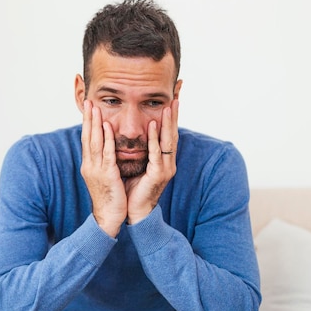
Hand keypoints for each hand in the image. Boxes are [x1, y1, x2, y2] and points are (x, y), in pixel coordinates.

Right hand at [80, 100, 126, 236]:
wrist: (109, 218)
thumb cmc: (109, 198)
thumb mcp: (104, 177)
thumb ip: (104, 163)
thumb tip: (106, 151)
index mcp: (89, 166)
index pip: (86, 140)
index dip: (87, 124)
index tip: (88, 109)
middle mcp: (89, 165)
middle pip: (87, 137)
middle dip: (88, 119)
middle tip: (88, 101)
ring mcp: (96, 170)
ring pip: (94, 142)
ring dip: (95, 123)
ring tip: (95, 107)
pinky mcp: (106, 175)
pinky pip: (106, 153)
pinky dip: (105, 138)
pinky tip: (106, 126)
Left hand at [125, 99, 178, 223]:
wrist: (133, 212)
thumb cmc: (133, 189)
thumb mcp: (138, 166)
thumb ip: (140, 152)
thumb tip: (133, 136)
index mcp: (163, 161)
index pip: (168, 135)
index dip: (171, 119)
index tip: (172, 102)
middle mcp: (168, 163)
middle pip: (173, 135)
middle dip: (174, 117)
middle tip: (176, 98)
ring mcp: (165, 169)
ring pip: (168, 141)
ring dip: (168, 123)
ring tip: (169, 106)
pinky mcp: (158, 175)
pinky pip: (156, 153)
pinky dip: (155, 139)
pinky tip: (153, 126)